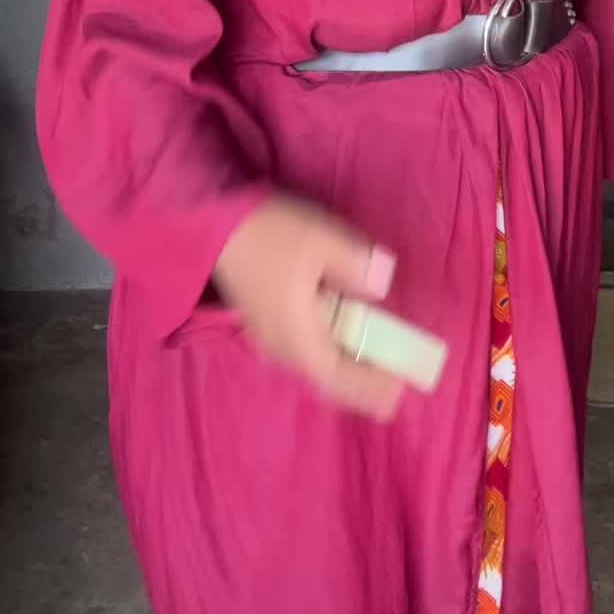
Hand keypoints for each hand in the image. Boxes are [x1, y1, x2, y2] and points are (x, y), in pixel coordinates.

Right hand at [213, 196, 405, 419]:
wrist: (212, 225)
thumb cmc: (270, 236)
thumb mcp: (322, 241)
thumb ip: (358, 266)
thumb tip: (382, 285)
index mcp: (298, 340)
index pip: (340, 380)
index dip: (371, 388)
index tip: (401, 387)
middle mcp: (282, 350)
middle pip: (328, 379)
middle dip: (362, 384)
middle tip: (395, 384)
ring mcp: (269, 338)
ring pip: (315, 366)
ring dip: (346, 367)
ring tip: (376, 361)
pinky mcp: (265, 322)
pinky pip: (306, 350)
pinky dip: (331, 351)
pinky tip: (344, 334)